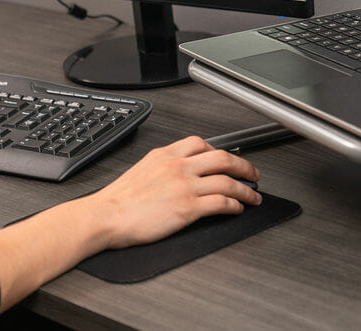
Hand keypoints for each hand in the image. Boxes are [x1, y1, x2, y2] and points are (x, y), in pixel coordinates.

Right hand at [87, 135, 261, 249]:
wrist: (107, 215)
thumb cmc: (118, 199)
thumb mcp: (141, 169)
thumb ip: (163, 166)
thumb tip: (179, 173)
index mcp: (164, 155)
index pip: (200, 143)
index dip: (220, 151)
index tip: (227, 159)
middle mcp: (177, 166)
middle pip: (222, 158)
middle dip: (244, 166)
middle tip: (253, 173)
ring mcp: (184, 186)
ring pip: (228, 181)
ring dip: (246, 189)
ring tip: (253, 196)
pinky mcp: (188, 208)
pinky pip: (222, 203)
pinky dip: (235, 205)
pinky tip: (237, 209)